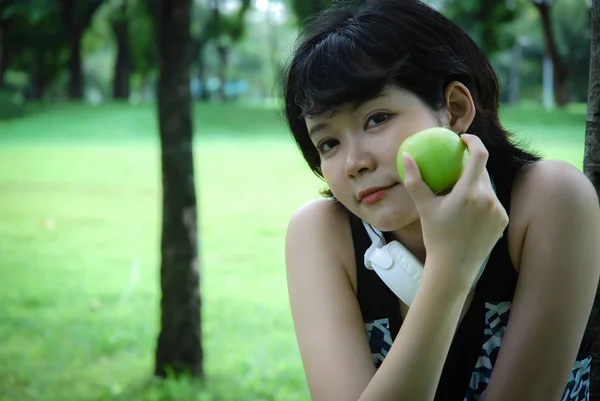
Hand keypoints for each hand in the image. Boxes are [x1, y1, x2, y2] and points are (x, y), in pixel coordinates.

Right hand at [401, 134, 508, 288]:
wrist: (454, 267)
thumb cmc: (436, 237)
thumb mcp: (424, 208)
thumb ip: (415, 181)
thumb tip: (406, 156)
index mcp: (469, 193)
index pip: (479, 155)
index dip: (474, 141)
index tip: (463, 139)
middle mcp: (488, 199)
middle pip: (482, 170)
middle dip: (470, 164)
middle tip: (456, 164)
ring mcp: (497, 210)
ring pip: (487, 187)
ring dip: (475, 184)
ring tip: (459, 192)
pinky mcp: (503, 220)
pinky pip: (492, 202)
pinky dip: (481, 200)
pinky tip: (468, 211)